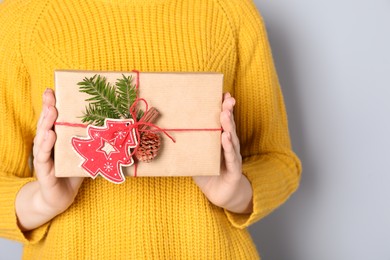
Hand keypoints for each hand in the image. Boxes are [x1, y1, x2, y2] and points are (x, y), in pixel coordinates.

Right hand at [16, 89, 83, 230]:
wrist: (62, 198)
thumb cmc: (74, 172)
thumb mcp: (86, 154)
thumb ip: (96, 142)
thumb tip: (120, 129)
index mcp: (57, 138)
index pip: (53, 118)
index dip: (51, 104)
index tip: (52, 89)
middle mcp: (47, 144)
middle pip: (45, 123)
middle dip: (47, 107)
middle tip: (50, 94)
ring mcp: (43, 156)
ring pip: (42, 137)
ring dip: (46, 123)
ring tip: (51, 110)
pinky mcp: (44, 171)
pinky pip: (43, 157)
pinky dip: (46, 145)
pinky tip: (50, 135)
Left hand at [192, 93, 252, 213]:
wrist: (220, 195)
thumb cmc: (208, 174)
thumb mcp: (195, 158)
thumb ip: (187, 147)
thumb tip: (165, 135)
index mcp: (219, 141)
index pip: (223, 122)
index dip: (224, 107)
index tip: (223, 93)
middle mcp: (228, 146)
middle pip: (229, 126)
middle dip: (228, 111)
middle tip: (227, 99)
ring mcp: (233, 157)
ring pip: (231, 139)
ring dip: (228, 126)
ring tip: (225, 114)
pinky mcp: (235, 170)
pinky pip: (231, 157)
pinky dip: (228, 147)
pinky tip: (226, 137)